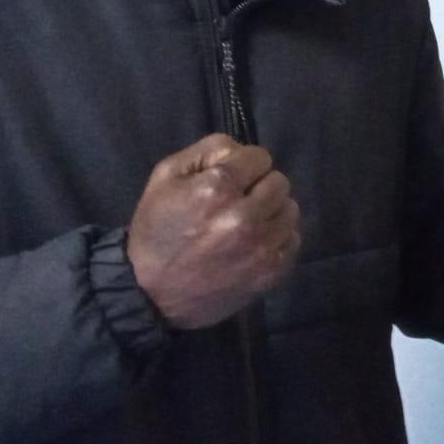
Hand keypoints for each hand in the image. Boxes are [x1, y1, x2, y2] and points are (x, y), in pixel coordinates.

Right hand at [126, 133, 301, 329]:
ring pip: (290, 211)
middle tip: (240, 201)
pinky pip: (293, 241)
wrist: (151, 294)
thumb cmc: (156, 231)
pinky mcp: (270, 273)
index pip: (260, 157)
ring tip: (249, 223)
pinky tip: (255, 243)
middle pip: (280, 182)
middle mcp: (245, 216)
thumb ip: (208, 150)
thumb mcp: (166, 176)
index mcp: (217, 188)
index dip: (246, 164)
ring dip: (272, 212)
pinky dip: (278, 238)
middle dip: (261, 186)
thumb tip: (241, 149)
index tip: (233, 178)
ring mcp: (261, 247)